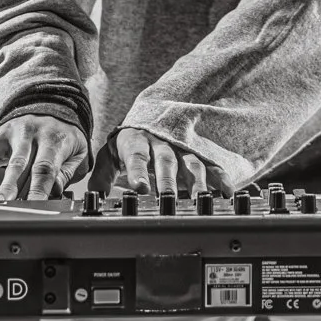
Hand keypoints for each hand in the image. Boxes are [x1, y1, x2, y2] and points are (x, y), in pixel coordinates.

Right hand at [0, 115, 88, 200]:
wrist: (52, 106)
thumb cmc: (64, 138)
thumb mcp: (77, 152)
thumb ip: (67, 173)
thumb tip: (54, 192)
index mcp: (53, 139)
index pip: (45, 167)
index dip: (38, 189)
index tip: (33, 208)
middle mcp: (29, 134)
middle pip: (16, 164)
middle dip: (8, 188)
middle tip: (1, 207)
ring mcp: (8, 134)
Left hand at [111, 126, 226, 196]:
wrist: (152, 120)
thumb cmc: (129, 143)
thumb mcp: (111, 155)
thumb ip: (102, 177)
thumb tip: (94, 198)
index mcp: (136, 142)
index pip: (135, 156)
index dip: (137, 171)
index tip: (139, 187)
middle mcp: (161, 143)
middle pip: (165, 161)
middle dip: (167, 180)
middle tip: (167, 198)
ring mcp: (182, 148)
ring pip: (190, 164)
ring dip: (196, 182)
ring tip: (199, 200)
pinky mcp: (197, 154)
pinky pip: (210, 165)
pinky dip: (220, 178)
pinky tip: (226, 192)